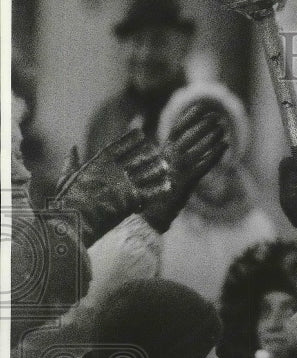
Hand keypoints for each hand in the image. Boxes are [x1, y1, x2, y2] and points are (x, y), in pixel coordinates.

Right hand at [53, 130, 169, 246]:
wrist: (73, 223)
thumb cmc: (68, 202)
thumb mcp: (67, 178)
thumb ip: (72, 162)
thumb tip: (73, 148)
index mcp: (99, 163)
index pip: (120, 145)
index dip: (132, 139)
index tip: (142, 134)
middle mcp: (115, 170)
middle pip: (139, 157)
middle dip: (149, 154)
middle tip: (157, 152)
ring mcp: (125, 185)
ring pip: (149, 172)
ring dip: (158, 169)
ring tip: (166, 166)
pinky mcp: (132, 200)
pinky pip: (152, 192)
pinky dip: (161, 188)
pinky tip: (168, 185)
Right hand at [142, 102, 229, 232]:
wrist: (150, 212)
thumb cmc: (153, 188)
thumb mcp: (157, 166)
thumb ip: (166, 151)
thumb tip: (164, 138)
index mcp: (161, 152)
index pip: (176, 129)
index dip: (190, 117)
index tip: (202, 107)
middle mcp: (169, 158)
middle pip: (188, 136)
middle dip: (203, 124)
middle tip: (218, 116)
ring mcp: (178, 170)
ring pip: (198, 149)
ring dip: (212, 138)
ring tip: (224, 128)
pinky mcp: (187, 182)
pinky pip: (204, 165)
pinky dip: (216, 154)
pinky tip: (226, 146)